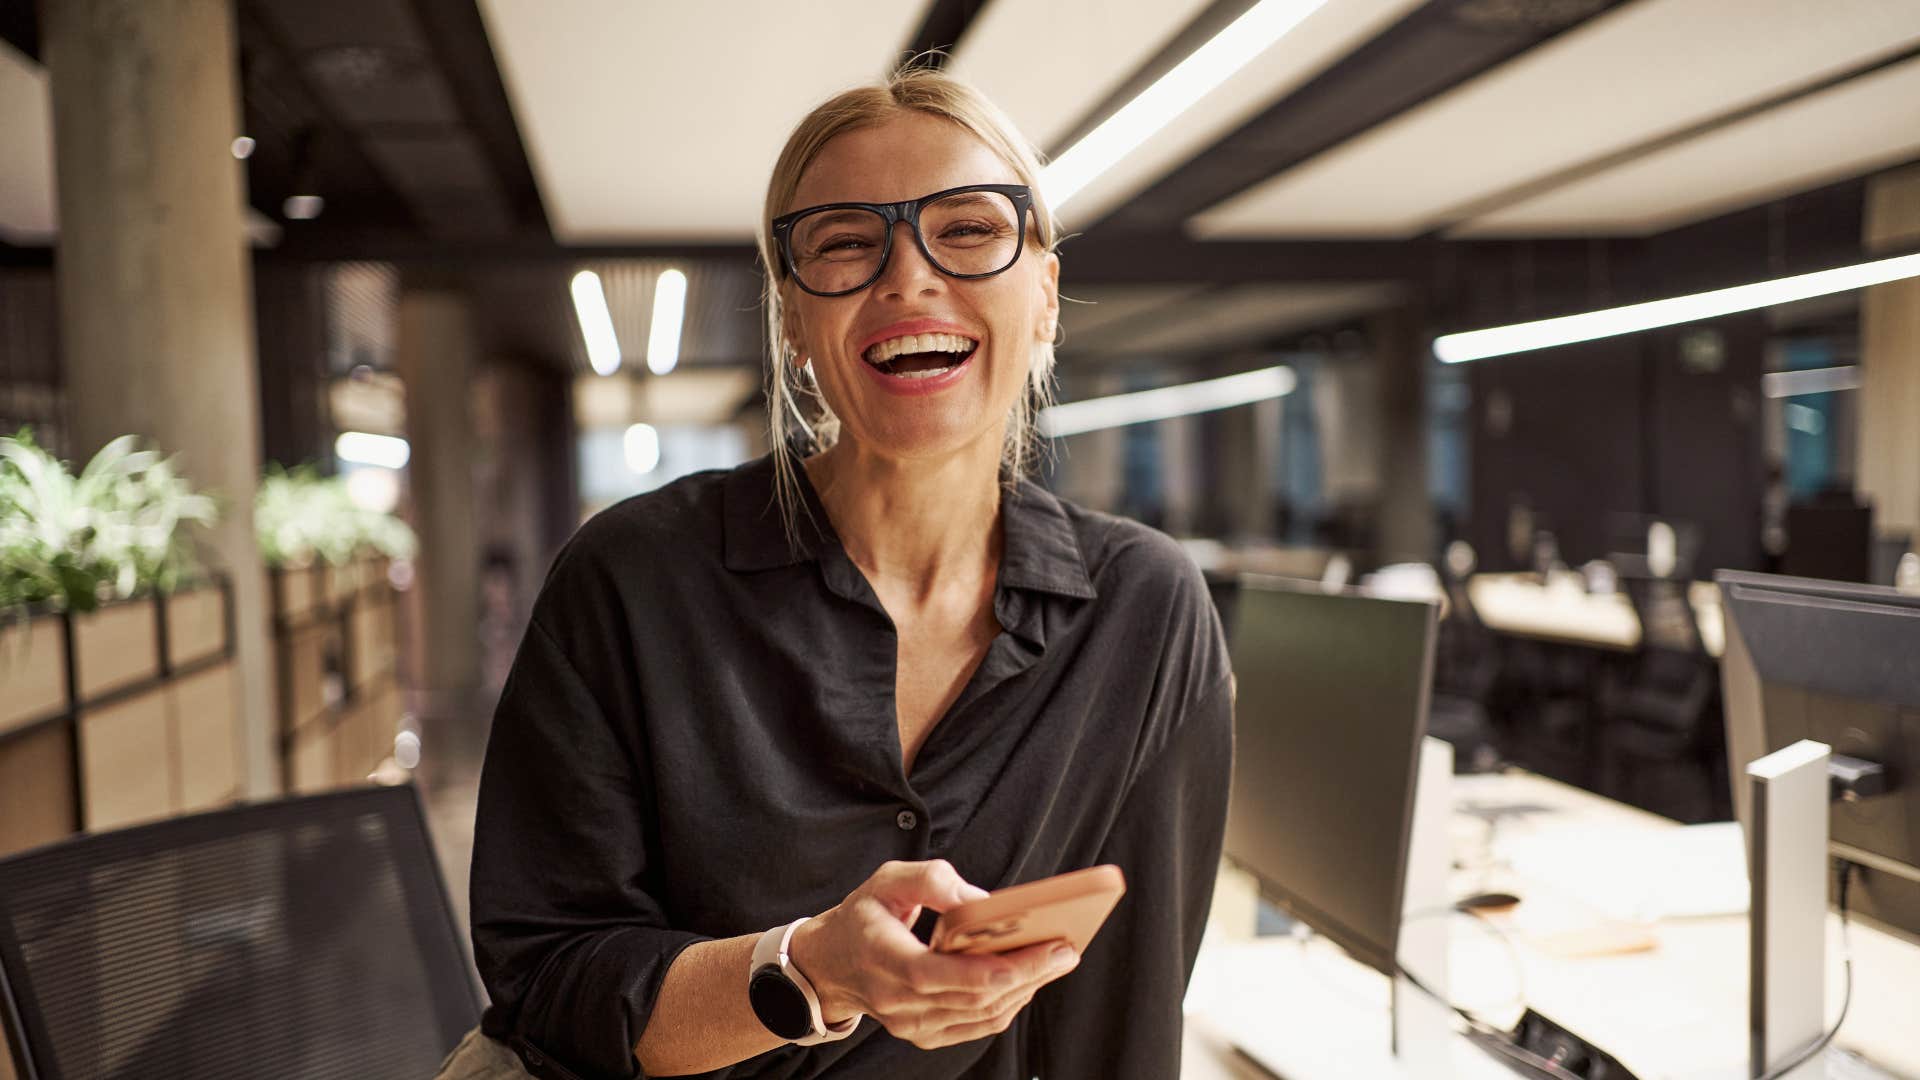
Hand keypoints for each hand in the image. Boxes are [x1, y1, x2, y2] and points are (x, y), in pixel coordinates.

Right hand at [788, 859, 1079, 1049]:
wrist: (828, 963)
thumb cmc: (864, 915)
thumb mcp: (887, 879)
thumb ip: (931, 881)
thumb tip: (980, 901)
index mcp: (884, 959)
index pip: (943, 975)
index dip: (994, 968)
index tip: (1039, 950)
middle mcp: (897, 1001)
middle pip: (974, 997)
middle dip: (1028, 974)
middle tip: (1066, 948)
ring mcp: (911, 1024)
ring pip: (981, 1015)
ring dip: (1025, 989)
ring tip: (1056, 960)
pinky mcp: (924, 1034)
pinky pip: (976, 1025)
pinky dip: (1007, 1003)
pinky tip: (1029, 979)